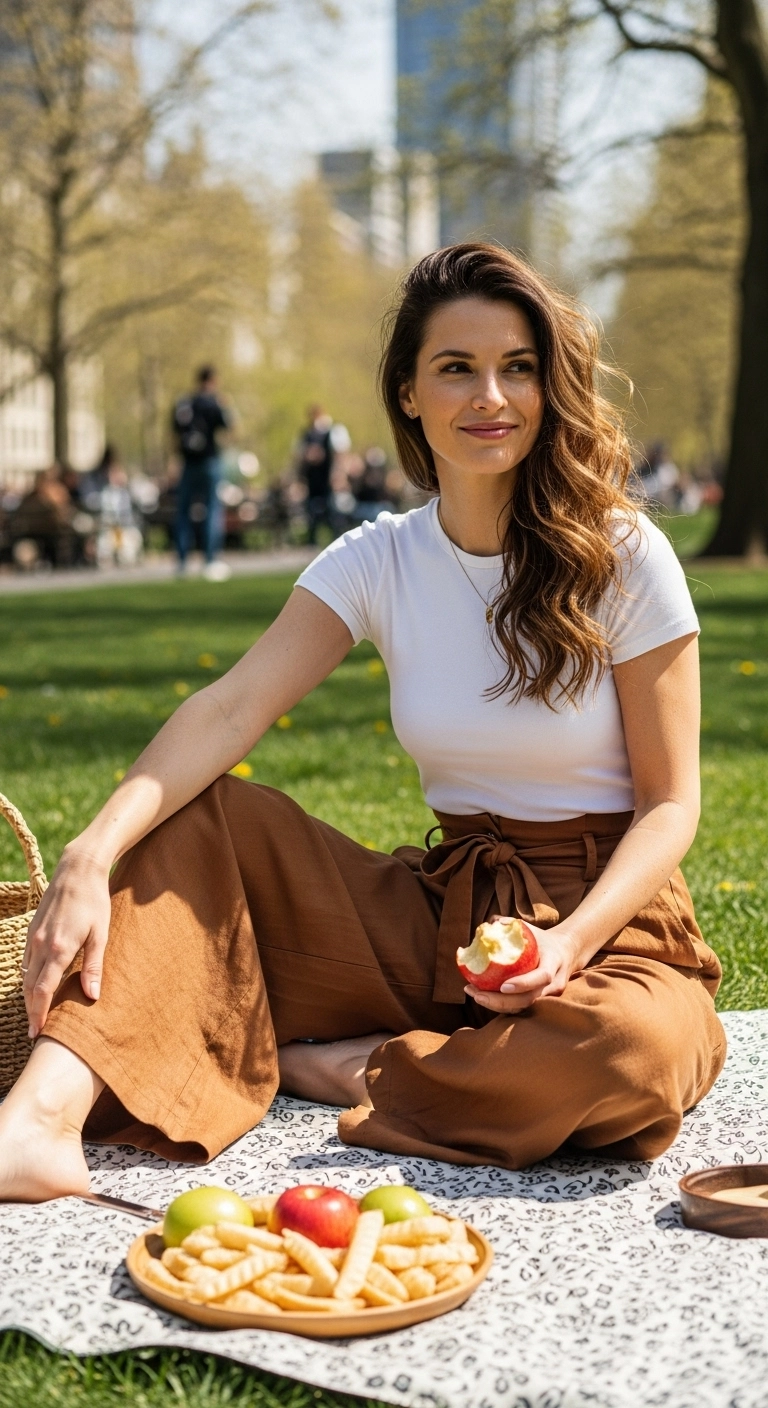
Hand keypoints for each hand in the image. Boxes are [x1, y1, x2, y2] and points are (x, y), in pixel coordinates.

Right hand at [23, 846, 111, 1038]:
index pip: (42, 991)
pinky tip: (37, 985)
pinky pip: (26, 961)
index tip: (38, 1032)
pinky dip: (29, 978)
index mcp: (59, 949)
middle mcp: (40, 945)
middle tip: (35, 1031)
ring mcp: (33, 937)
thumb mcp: (100, 934)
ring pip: (25, 975)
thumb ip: (94, 966)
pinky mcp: (32, 930)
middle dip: (31, 1011)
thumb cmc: (95, 901)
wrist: (78, 870)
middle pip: (29, 988)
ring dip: (29, 996)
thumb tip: (92, 996)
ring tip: (37, 1013)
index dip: (39, 1014)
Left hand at [464, 925, 579, 1013]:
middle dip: (502, 1001)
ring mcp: (548, 995)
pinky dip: (500, 1004)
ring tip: (474, 994)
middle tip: (478, 995)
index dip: (523, 983)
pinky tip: (482, 996)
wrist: (567, 953)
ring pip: (523, 1007)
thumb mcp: (532, 930)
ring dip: (497, 1005)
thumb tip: (492, 923)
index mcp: (554, 962)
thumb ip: (512, 925)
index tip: (503, 986)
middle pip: (529, 999)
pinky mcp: (539, 1001)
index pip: (542, 977)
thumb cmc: (544, 939)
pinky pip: (520, 1007)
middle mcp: (554, 983)